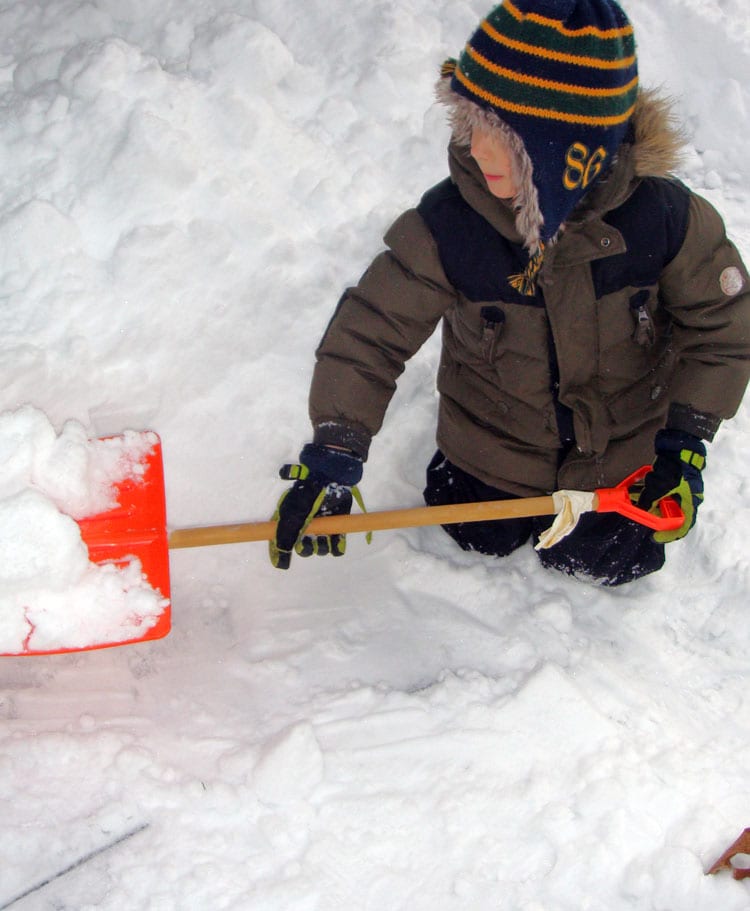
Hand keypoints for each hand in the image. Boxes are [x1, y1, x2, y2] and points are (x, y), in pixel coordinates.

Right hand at [269, 443, 363, 568]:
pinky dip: (336, 546)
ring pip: (320, 550)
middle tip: (309, 540)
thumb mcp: (293, 515)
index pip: (283, 543)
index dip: (283, 554)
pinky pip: (336, 547)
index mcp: (291, 522)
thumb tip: (280, 564)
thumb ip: (286, 537)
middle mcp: (306, 527)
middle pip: (304, 550)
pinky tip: (335, 540)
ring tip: (324, 537)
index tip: (284, 563)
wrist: (331, 477)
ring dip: (321, 548)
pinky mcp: (337, 526)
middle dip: (306, 548)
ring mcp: (322, 527)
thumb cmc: (308, 494)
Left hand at [638, 429, 705, 542]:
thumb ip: (648, 499)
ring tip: (635, 498)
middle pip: (671, 514)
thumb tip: (640, 508)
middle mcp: (687, 497)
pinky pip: (662, 490)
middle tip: (641, 513)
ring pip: (664, 501)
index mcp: (690, 502)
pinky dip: (651, 490)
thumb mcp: (659, 486)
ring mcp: (681, 488)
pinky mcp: (674, 479)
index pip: (683, 526)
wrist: (679, 443)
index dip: (669, 534)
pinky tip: (638, 487)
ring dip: (650, 500)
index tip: (655, 536)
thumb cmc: (675, 467)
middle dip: (654, 514)